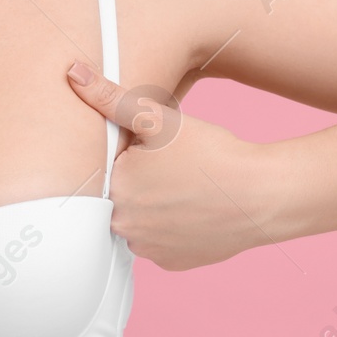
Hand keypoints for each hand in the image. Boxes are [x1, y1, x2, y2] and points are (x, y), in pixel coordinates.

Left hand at [65, 60, 285, 270]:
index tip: (150, 152)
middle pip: (118, 198)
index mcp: (113, 192)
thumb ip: (111, 98)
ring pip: (137, 221)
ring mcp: (149, 250)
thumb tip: (75, 73)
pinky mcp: (172, 263)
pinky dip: (170, 227)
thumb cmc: (211, 153)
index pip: (106, 171)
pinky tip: (190, 208)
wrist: (261, 195)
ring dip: (150, 207)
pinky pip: (160, 242)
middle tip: (170, 167)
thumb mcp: (158, 119)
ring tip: (182, 186)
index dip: (127, 158)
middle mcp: (124, 228)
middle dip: (137, 182)